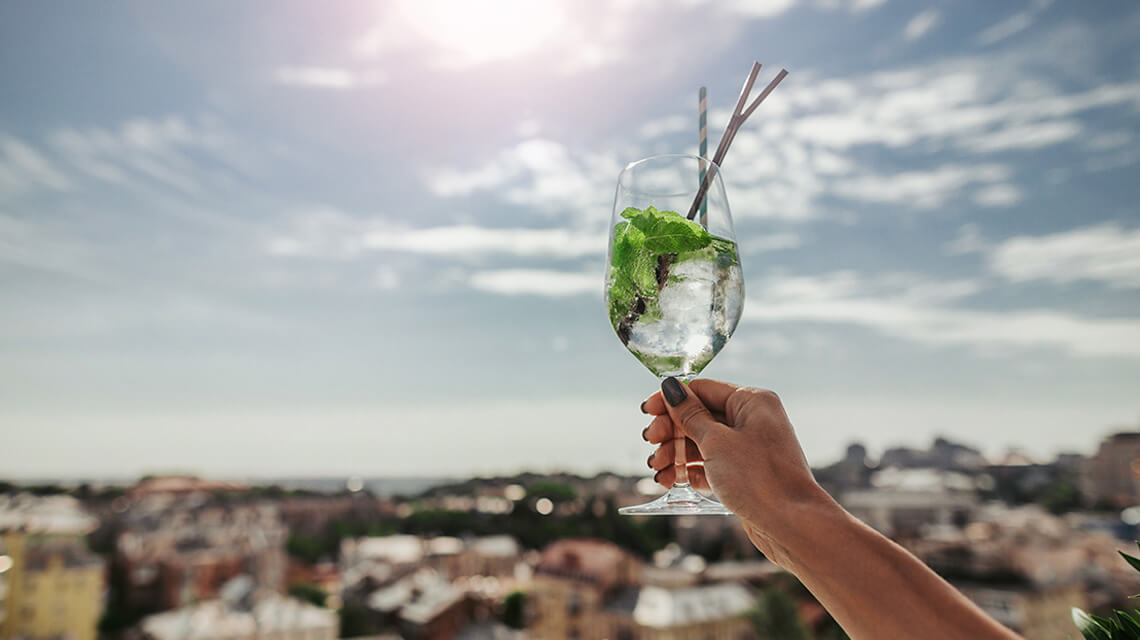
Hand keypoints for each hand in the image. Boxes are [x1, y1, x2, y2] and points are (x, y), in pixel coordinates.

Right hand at [643, 378, 835, 566]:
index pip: (702, 389)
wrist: (791, 524)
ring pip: (701, 442)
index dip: (672, 399)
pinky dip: (688, 471)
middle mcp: (752, 420)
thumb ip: (690, 415)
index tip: (647, 410)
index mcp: (751, 401)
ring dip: (674, 453)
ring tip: (656, 469)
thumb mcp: (716, 442)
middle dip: (670, 430)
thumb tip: (672, 388)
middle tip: (650, 442)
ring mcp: (748, 448)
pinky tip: (669, 480)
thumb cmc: (759, 477)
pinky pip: (709, 465)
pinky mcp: (743, 474)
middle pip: (699, 416)